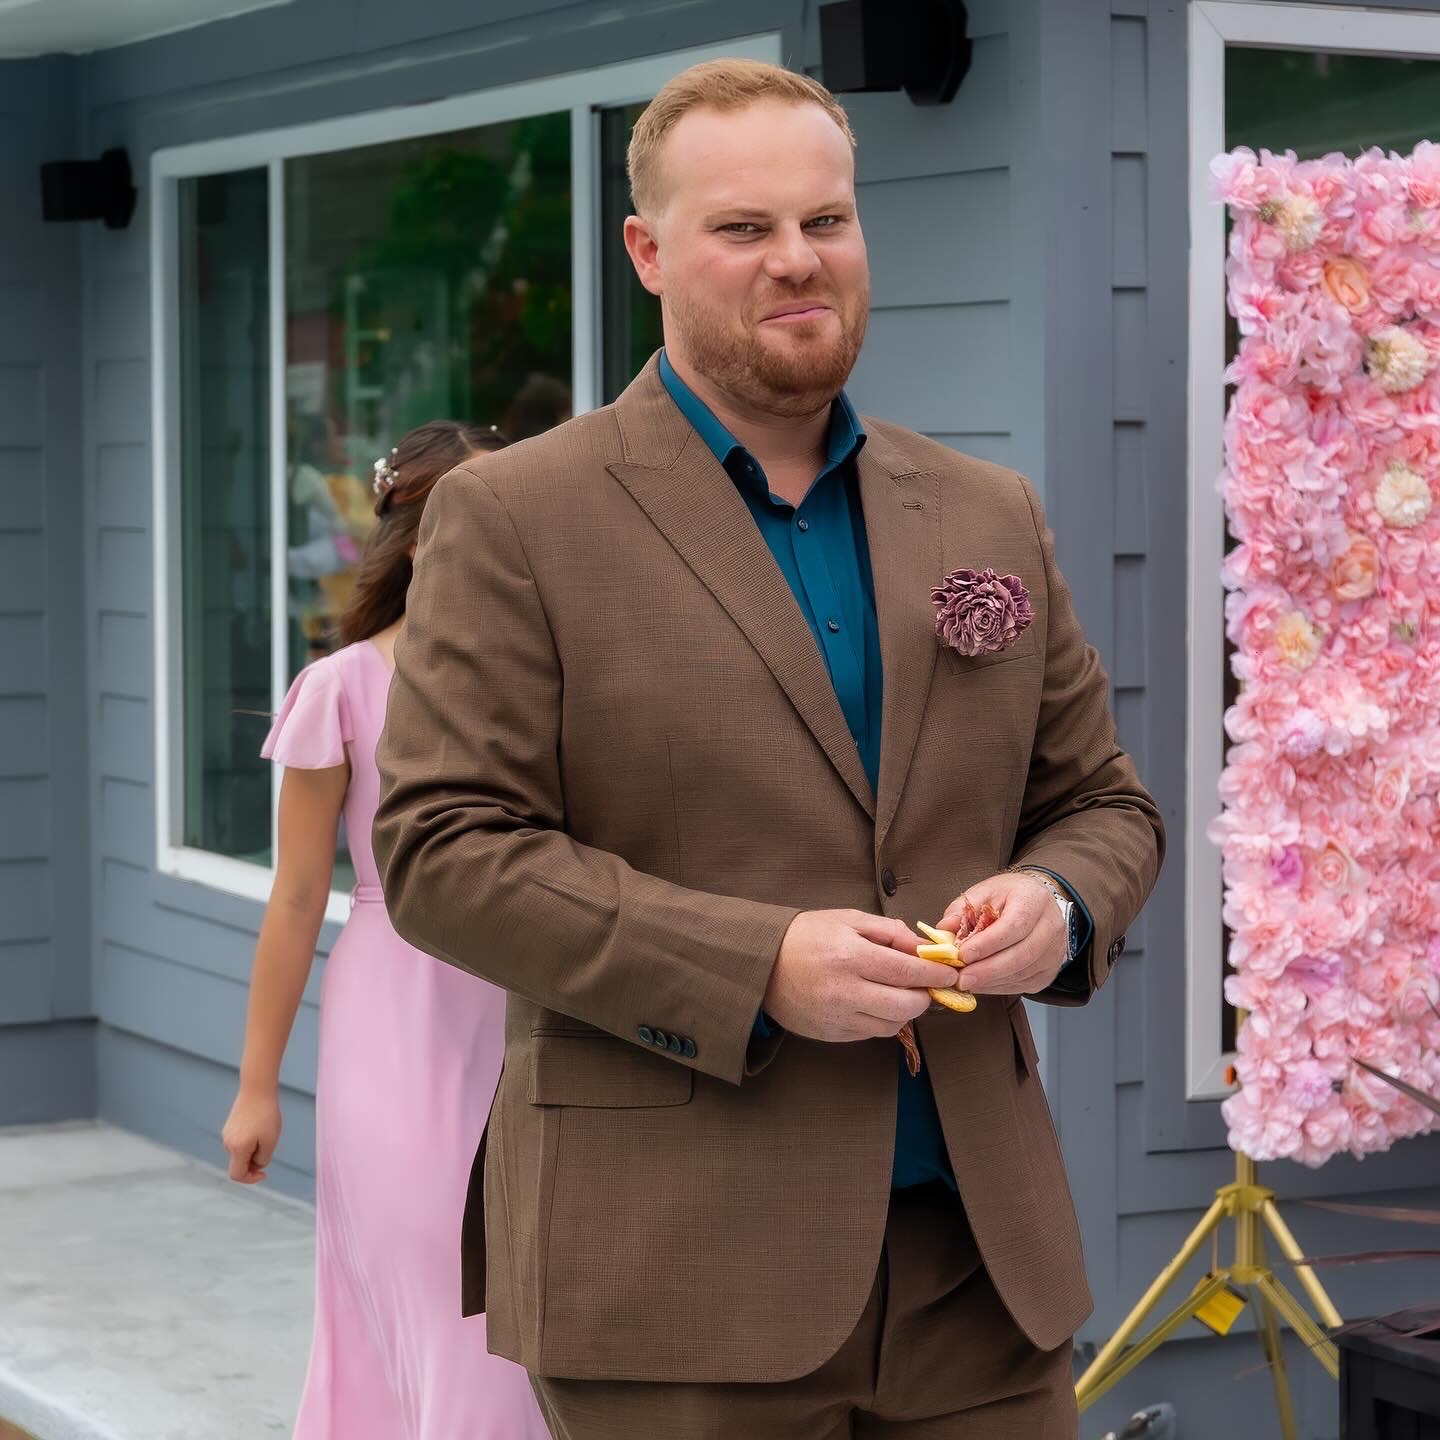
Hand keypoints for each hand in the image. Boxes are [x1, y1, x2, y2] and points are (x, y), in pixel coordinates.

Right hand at [222, 1087, 281, 1183]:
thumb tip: (256, 1165)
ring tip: (267, 1132)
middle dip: (254, 1162)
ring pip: (240, 1152)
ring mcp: (227, 1134)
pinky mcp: (230, 1126)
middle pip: (239, 1163)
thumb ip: (263, 1158)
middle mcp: (227, 1143)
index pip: (237, 1175)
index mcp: (236, 1149)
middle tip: (269, 1148)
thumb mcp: (270, 1141)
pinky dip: (250, 1141)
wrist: (257, 1089)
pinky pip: (240, 1141)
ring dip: (253, 1150)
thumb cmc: (266, 1115)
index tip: (264, 1174)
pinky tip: (261, 1127)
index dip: (250, 1179)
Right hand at [763, 909, 962, 1042]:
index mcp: (851, 956)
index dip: (935, 975)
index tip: (950, 973)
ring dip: (904, 1011)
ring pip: (891, 1025)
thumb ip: (889, 932)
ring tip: (898, 993)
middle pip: (905, 1006)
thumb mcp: (848, 920)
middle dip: (924, 997)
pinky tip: (874, 1003)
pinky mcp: (831, 1034)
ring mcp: (837, 1017)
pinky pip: (870, 1033)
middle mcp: (845, 991)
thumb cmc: (807, 936)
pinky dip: (880, 1020)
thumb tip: (924, 949)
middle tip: (926, 986)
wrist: (762, 964)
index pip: (907, 972)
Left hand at [938, 873, 1067, 996]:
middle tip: (962, 979)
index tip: (963, 955)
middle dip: (988, 970)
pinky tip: (982, 984)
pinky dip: (1000, 986)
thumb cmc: (1008, 897)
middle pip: (1022, 954)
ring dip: (992, 981)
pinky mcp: (1050, 971)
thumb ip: (962, 909)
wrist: (1037, 903)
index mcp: (1033, 899)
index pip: (1013, 926)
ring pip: (1023, 973)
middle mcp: (1051, 926)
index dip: (988, 944)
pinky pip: (1024, 983)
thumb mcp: (984, 892)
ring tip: (967, 982)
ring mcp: (1054, 951)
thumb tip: (944, 929)